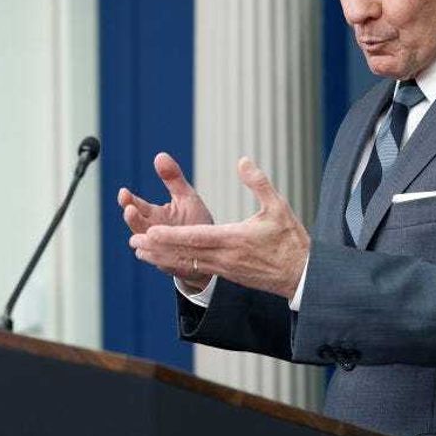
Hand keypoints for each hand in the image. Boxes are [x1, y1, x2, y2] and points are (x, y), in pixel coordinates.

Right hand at [118, 152, 214, 289]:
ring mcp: (158, 249)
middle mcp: (152, 232)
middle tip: (130, 210)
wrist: (208, 250)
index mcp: (153, 215)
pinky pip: (160, 262)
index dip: (127, 200)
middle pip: (135, 225)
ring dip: (142, 239)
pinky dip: (158, 257)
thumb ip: (172, 178)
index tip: (124, 193)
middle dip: (132, 219)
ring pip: (144, 245)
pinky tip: (158, 252)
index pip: (135, 206)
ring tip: (142, 234)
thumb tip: (159, 155)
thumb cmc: (195, 221)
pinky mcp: (168, 264)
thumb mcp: (185, 196)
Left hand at [128, 157, 309, 298]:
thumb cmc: (290, 239)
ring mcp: (225, 268)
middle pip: (185, 251)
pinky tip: (165, 259)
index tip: (152, 230)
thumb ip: (258, 183)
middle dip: (158, 247)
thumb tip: (243, 160)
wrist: (301, 275)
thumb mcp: (278, 206)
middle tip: (134, 240)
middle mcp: (225, 256)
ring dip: (163, 257)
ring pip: (188, 262)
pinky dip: (177, 264)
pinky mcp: (227, 275)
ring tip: (140, 250)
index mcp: (235, 239)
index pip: (196, 236)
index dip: (172, 234)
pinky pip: (197, 268)